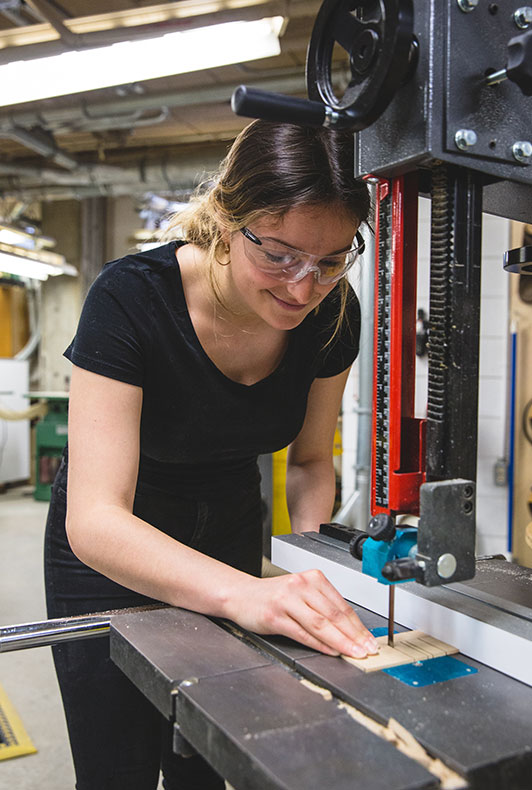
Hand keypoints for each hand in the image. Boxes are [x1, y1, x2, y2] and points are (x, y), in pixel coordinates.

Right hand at [226, 569, 378, 657]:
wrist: (241, 595)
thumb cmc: (273, 596)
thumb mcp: (301, 594)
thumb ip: (323, 607)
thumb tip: (350, 631)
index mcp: (312, 578)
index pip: (342, 605)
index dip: (359, 626)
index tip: (370, 640)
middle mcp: (301, 586)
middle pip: (334, 615)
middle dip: (354, 636)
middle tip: (367, 650)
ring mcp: (287, 600)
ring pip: (321, 624)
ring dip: (340, 641)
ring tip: (353, 653)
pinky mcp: (275, 616)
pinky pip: (302, 633)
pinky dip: (319, 644)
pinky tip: (330, 651)